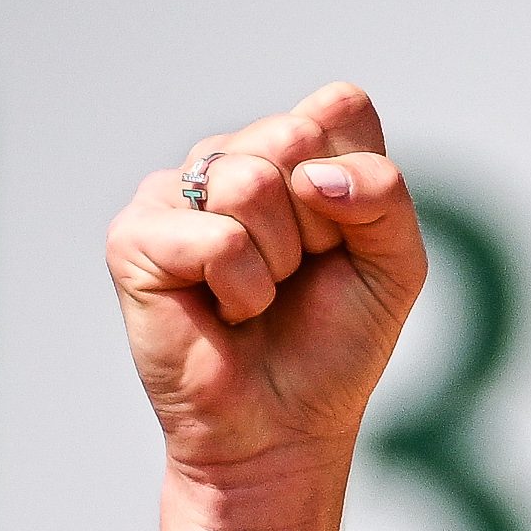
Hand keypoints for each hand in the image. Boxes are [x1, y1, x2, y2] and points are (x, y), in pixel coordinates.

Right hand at [107, 82, 426, 487]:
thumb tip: (311, 174)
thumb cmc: (335, 339)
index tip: (343, 237)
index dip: (357, 178)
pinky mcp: (134, 237)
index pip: (339, 106)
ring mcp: (176, 192)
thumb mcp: (396, 261)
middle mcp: (230, 157)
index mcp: (292, 149)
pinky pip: (216, 239)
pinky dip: (242, 290)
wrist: (285, 424)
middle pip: (294, 135)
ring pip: (251, 182)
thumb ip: (384, 195)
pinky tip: (224, 311)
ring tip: (260, 292)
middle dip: (319, 222)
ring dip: (279, 260)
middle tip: (299, 272)